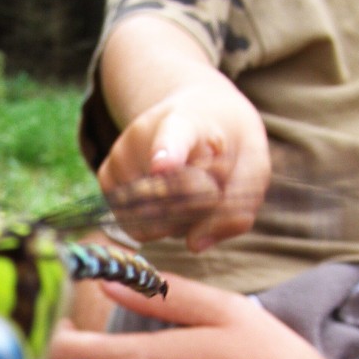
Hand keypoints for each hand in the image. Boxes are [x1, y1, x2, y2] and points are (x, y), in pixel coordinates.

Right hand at [96, 17, 269, 251]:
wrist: (197, 112)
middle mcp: (142, 138)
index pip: (173, 139)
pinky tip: (171, 198)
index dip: (167, 154)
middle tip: (214, 178)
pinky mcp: (106, 181)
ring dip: (183, 221)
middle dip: (203, 209)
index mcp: (185, 122)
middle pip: (172, 202)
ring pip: (154, 223)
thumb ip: (238, 207)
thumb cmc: (227, 142)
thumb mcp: (253, 163)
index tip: (162, 165)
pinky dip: (161, 226)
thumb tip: (195, 246)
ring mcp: (120, 160)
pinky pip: (137, 229)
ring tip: (191, 187)